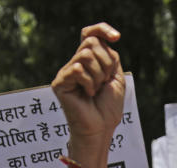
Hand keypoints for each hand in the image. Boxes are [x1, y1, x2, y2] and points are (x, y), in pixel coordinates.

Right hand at [51, 23, 124, 141]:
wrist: (102, 128)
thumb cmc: (108, 107)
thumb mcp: (116, 76)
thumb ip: (109, 55)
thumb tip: (100, 39)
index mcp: (90, 61)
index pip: (90, 34)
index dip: (102, 29)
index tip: (117, 37)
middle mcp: (76, 64)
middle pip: (90, 42)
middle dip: (105, 62)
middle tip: (105, 81)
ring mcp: (66, 73)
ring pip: (85, 54)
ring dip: (98, 73)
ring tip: (97, 89)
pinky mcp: (59, 83)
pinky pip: (77, 69)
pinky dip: (89, 82)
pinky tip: (88, 95)